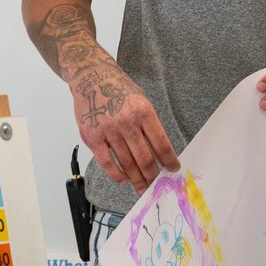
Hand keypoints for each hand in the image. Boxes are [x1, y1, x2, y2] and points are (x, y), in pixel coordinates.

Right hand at [69, 64, 178, 194]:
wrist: (91, 77)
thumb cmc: (118, 90)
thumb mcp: (141, 102)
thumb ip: (149, 125)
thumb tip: (160, 152)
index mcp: (143, 112)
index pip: (161, 143)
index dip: (169, 160)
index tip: (173, 169)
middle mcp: (127, 122)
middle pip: (145, 158)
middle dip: (153, 175)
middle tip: (157, 184)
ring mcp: (109, 131)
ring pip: (127, 163)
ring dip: (137, 179)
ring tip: (142, 187)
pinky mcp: (92, 137)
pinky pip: (106, 163)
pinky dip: (116, 175)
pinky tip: (123, 180)